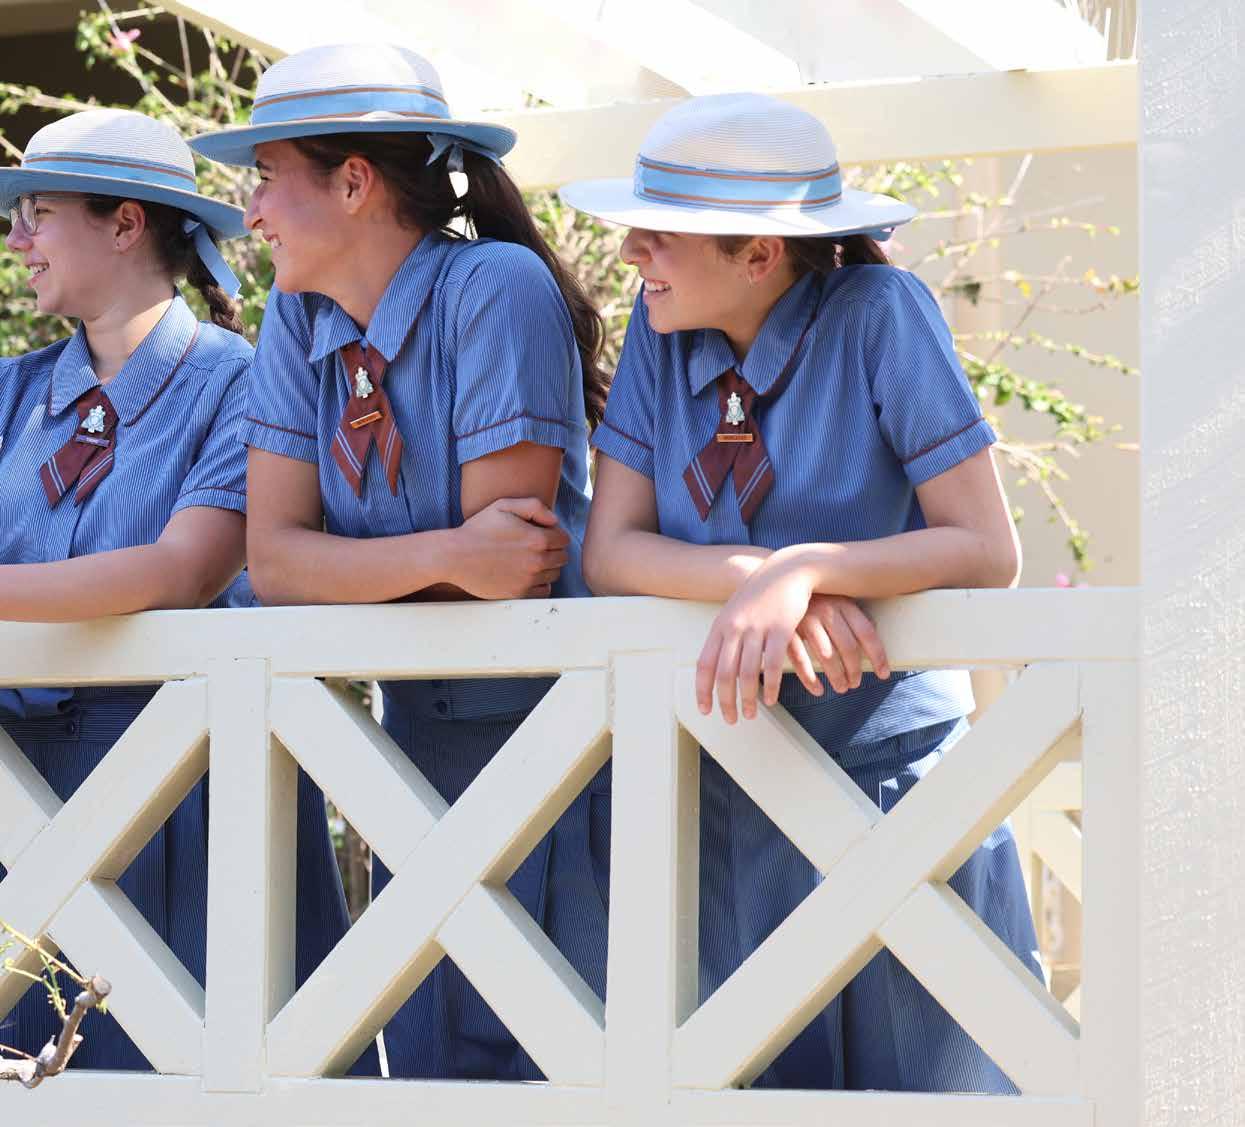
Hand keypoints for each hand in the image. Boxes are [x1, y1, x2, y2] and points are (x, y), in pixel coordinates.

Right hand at [453, 497, 570, 599]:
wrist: (455, 556)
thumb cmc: (478, 529)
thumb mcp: (504, 506)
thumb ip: (534, 506)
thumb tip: (554, 521)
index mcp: (537, 539)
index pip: (564, 539)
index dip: (554, 534)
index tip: (542, 534)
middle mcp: (537, 561)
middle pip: (562, 558)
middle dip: (553, 550)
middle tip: (535, 547)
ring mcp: (529, 579)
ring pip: (554, 574)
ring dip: (547, 567)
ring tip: (529, 559)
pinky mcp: (519, 593)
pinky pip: (543, 591)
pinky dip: (540, 584)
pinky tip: (527, 574)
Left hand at [696, 556, 816, 723]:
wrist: (787, 571)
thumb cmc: (760, 595)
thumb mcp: (735, 612)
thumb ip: (725, 636)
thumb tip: (716, 664)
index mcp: (720, 626)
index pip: (704, 665)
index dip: (703, 690)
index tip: (705, 710)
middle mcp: (735, 629)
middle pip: (724, 674)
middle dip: (726, 702)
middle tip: (731, 720)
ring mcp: (757, 629)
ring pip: (748, 673)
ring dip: (748, 699)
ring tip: (751, 715)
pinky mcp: (781, 629)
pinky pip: (774, 665)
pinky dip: (771, 686)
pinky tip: (770, 699)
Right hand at [792, 594, 889, 695]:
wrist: (777, 582)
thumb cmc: (812, 595)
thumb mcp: (834, 598)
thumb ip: (850, 616)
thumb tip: (873, 636)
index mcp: (843, 603)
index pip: (867, 633)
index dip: (878, 656)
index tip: (883, 673)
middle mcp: (826, 610)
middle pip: (848, 647)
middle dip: (854, 670)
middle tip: (855, 683)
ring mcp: (805, 620)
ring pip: (826, 656)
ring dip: (836, 677)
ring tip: (841, 688)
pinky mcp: (785, 631)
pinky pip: (800, 660)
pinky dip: (810, 679)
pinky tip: (818, 689)